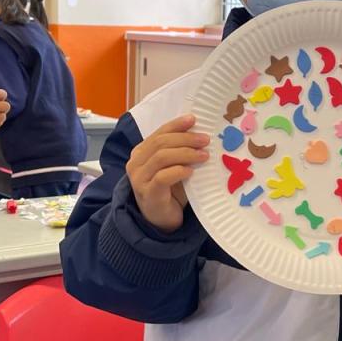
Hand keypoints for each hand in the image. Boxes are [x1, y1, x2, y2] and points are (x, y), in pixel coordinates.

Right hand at [126, 114, 209, 232]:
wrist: (160, 220)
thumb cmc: (169, 191)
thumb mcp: (173, 166)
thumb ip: (178, 151)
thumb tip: (199, 134)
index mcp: (141, 152)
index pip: (158, 133)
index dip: (176, 125)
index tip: (193, 120)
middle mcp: (136, 163)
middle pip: (160, 143)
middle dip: (185, 139)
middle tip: (205, 140)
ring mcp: (139, 179)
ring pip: (161, 157)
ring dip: (186, 153)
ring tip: (204, 155)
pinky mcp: (148, 194)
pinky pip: (162, 177)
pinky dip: (179, 171)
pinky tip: (191, 171)